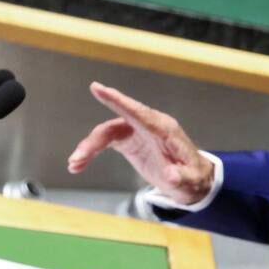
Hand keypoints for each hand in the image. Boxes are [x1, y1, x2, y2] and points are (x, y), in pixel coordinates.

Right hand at [67, 82, 214, 204]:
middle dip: (95, 139)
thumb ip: (182, 177)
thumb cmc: (194, 177)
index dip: (118, 100)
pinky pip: (106, 141)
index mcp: (164, 129)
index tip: (98, 88)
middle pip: (116, 124)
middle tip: (77, 158)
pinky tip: (79, 165)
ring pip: (107, 133)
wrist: (194, 180)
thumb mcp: (192, 180)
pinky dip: (91, 151)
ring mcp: (138, 132)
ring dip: (89, 148)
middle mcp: (149, 126)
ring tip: (74, 165)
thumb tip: (171, 176)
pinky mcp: (131, 141)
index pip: (138, 112)